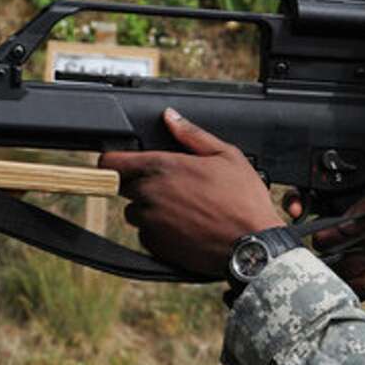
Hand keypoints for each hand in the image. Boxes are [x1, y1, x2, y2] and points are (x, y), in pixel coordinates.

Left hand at [99, 109, 284, 276]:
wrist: (252, 246)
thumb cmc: (243, 201)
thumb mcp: (227, 156)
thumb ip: (192, 134)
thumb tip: (171, 117)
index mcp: (163, 167)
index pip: (111, 161)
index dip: (114, 160)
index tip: (122, 163)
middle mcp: (149, 194)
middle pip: (123, 187)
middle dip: (140, 185)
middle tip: (171, 187)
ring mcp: (150, 222)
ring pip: (134, 212)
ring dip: (149, 210)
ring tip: (182, 209)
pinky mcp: (155, 246)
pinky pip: (146, 235)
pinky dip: (159, 231)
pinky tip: (185, 228)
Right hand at [288, 191, 364, 313]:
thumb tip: (343, 224)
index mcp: (355, 223)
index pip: (324, 225)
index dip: (326, 230)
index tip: (336, 232)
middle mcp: (349, 245)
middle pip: (325, 248)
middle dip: (345, 244)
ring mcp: (353, 267)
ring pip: (338, 267)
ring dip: (363, 259)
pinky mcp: (360, 287)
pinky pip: (348, 287)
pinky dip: (364, 281)